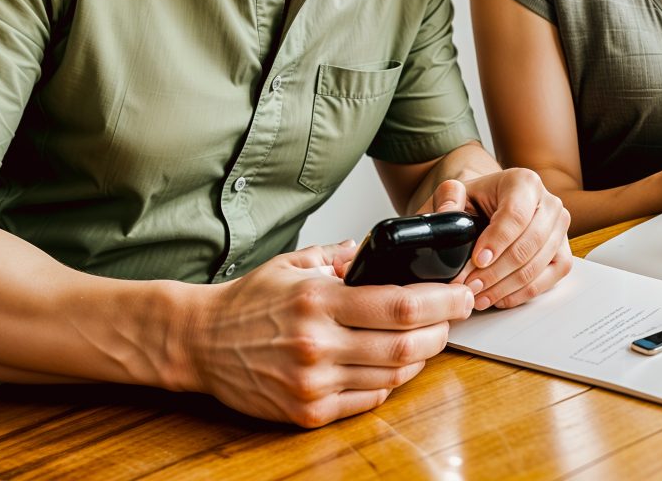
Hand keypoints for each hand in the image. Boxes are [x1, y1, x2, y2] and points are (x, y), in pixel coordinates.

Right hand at [185, 241, 472, 427]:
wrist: (201, 341)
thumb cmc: (248, 301)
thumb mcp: (293, 263)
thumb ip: (339, 256)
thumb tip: (374, 249)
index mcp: (319, 300)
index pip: (398, 304)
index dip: (440, 302)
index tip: (460, 294)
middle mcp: (319, 344)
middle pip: (404, 345)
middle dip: (441, 332)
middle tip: (454, 317)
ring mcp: (314, 382)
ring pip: (391, 376)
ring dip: (420, 358)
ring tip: (428, 338)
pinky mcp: (307, 411)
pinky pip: (367, 400)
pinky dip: (389, 383)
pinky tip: (394, 365)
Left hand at [417, 168, 571, 311]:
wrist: (492, 209)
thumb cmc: (476, 201)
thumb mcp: (457, 193)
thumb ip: (448, 197)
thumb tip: (448, 212)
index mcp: (524, 181)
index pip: (516, 215)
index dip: (497, 241)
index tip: (478, 260)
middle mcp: (548, 202)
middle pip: (530, 243)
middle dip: (498, 270)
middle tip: (472, 285)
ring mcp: (559, 229)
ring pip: (539, 264)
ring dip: (507, 286)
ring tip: (479, 295)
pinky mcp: (562, 253)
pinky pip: (550, 279)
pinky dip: (523, 293)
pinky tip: (500, 298)